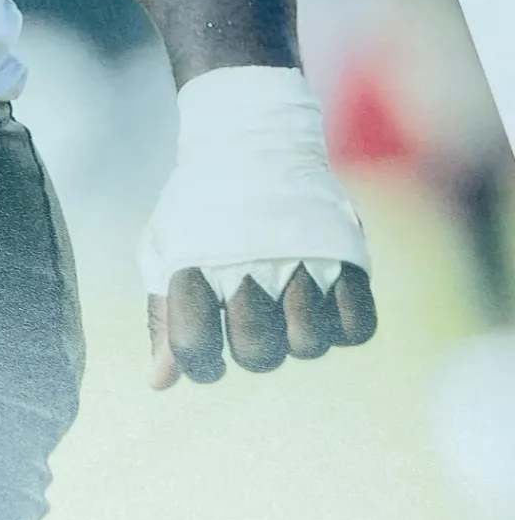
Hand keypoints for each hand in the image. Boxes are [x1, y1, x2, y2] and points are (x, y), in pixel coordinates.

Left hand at [138, 67, 376, 391]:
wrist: (252, 136)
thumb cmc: (201, 205)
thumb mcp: (166, 249)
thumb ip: (163, 317)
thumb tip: (160, 383)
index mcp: (198, 268)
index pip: (196, 351)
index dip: (198, 356)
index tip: (203, 333)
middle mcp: (253, 269)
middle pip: (258, 355)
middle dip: (248, 344)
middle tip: (248, 304)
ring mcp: (305, 264)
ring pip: (309, 346)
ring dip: (296, 332)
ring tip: (285, 293)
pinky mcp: (349, 258)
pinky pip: (358, 328)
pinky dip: (343, 325)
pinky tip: (324, 298)